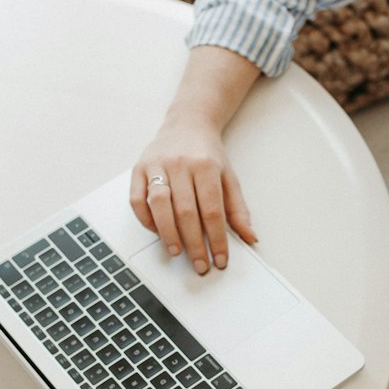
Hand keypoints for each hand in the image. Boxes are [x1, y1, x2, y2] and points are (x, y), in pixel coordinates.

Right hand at [129, 115, 256, 273]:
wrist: (187, 124)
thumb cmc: (208, 154)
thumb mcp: (229, 177)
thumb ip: (238, 209)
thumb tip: (250, 238)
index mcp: (206, 166)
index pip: (212, 210)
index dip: (216, 239)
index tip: (220, 259)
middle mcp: (180, 164)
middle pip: (186, 211)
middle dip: (194, 244)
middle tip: (200, 264)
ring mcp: (157, 166)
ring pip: (160, 205)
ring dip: (168, 233)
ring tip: (176, 252)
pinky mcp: (139, 169)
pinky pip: (138, 199)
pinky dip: (146, 219)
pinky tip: (157, 231)